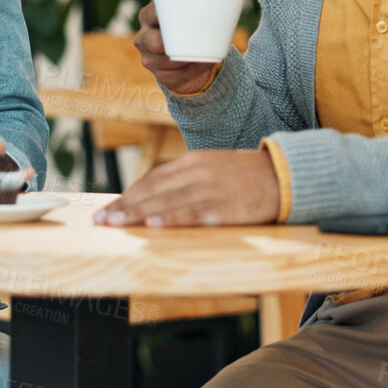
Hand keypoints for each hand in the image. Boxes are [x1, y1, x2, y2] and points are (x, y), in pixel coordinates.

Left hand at [92, 149, 280, 227]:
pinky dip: (170, 220)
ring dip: (137, 214)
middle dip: (125, 206)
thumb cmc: (248, 177)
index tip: (108, 209)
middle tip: (101, 220)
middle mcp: (197, 172)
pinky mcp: (225, 206)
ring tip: (116, 224)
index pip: (152, 179)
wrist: (286, 174)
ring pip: (166, 202)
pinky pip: (192, 214)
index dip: (128, 195)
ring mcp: (210, 189)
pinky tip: (152, 226)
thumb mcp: (213, 169)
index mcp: (193, 161)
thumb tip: (157, 198)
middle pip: (153, 190)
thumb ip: (187, 180)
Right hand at [134, 0, 221, 94]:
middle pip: (152, 41)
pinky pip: (175, 76)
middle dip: (167, 42)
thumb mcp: (190, 7)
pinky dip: (189, 71)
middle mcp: (143, 37)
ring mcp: (149, 59)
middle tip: (186, 39)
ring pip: (165, 61)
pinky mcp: (161, 76)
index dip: (160, 14)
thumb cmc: (189, 26)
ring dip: (184, 58)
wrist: (193, 57)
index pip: (151, 14)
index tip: (173, 15)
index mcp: (148, 16)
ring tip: (201, 53)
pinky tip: (198, 65)